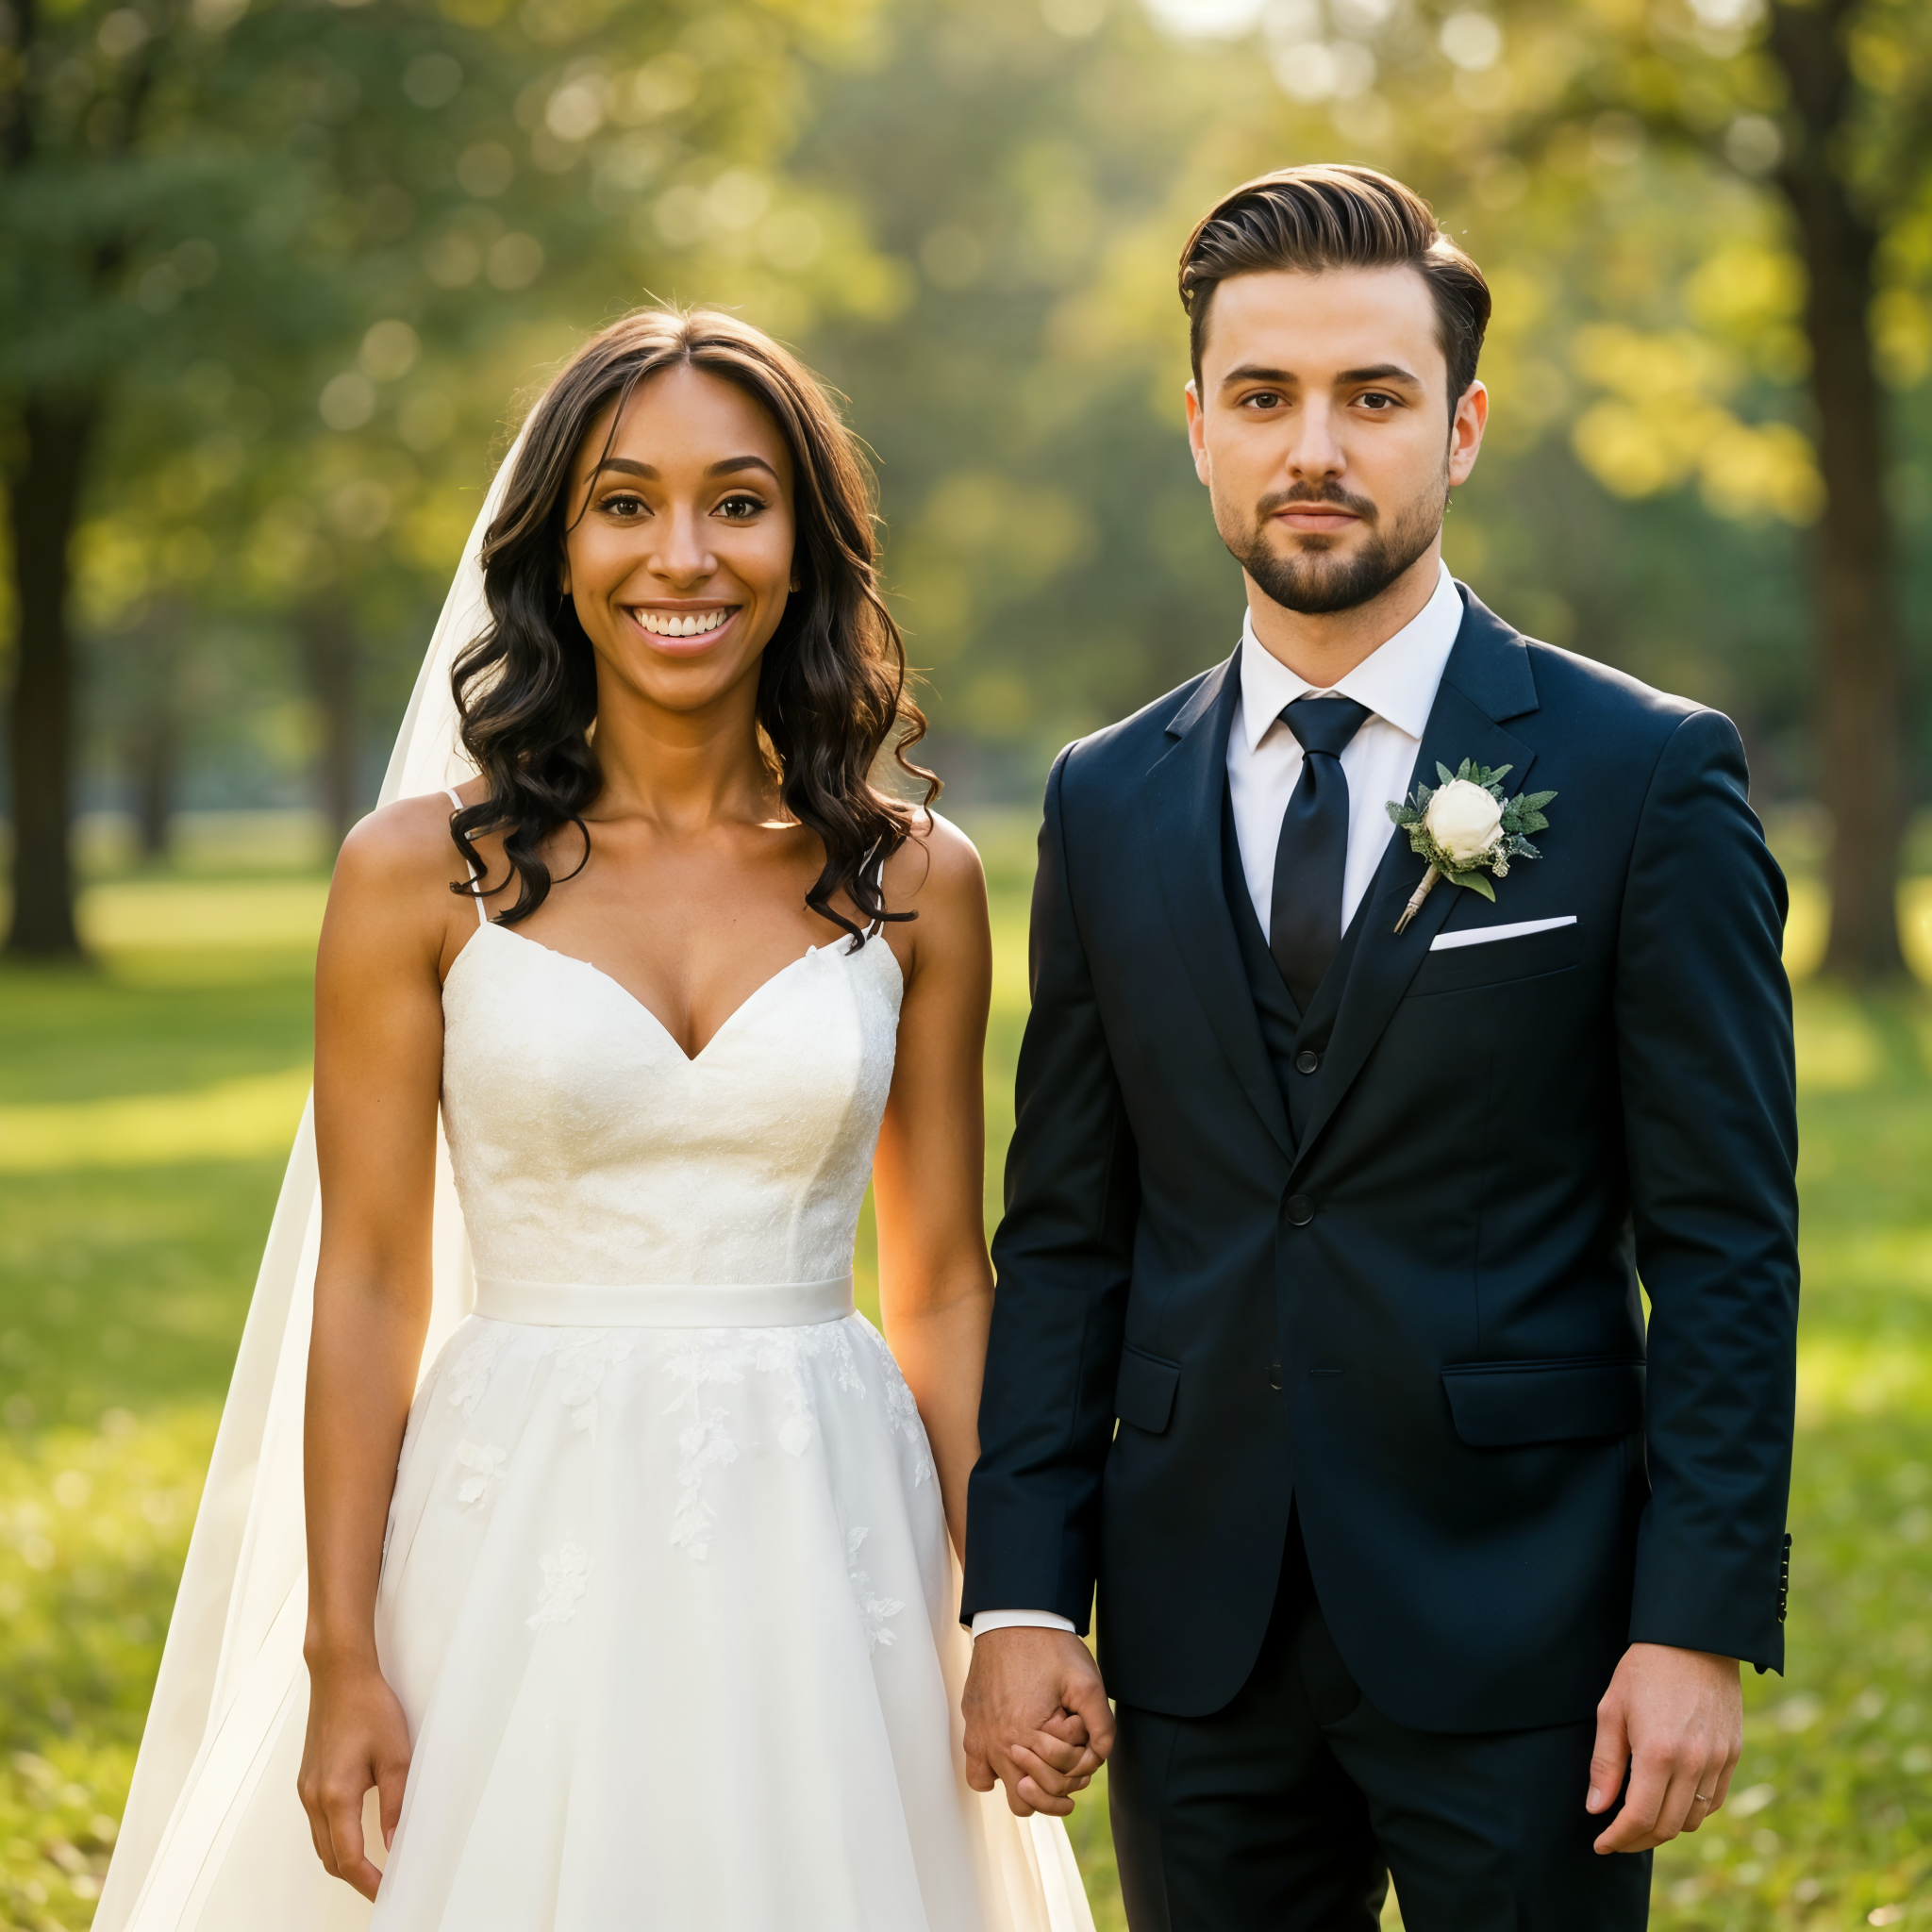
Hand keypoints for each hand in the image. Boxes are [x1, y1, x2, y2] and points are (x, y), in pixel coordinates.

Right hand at [297, 1654, 411, 1898]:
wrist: (341, 1676)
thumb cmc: (367, 1707)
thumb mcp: (396, 1757)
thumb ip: (396, 1805)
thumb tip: (394, 1841)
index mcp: (336, 1795)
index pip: (348, 1858)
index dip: (367, 1881)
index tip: (384, 1891)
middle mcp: (314, 1797)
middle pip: (329, 1857)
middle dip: (354, 1877)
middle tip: (381, 1885)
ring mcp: (306, 1789)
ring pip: (320, 1842)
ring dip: (343, 1859)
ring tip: (372, 1866)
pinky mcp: (307, 1780)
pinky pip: (316, 1823)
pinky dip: (334, 1839)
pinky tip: (354, 1836)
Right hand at [962, 1626, 1114, 1816]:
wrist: (1013, 1617)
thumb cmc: (1049, 1647)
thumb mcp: (1087, 1682)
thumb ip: (1102, 1725)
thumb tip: (1100, 1756)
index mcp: (1025, 1735)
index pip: (1063, 1777)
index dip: (1083, 1759)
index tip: (1083, 1733)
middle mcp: (997, 1744)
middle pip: (1035, 1798)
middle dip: (1059, 1782)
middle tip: (1071, 1756)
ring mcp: (981, 1739)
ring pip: (1011, 1795)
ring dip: (1033, 1786)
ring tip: (1049, 1763)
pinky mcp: (972, 1727)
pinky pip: (979, 1775)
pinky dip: (997, 1775)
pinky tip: (1016, 1759)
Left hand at [1586, 1643, 1741, 1853]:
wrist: (1692, 1640)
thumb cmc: (1644, 1670)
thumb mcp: (1612, 1709)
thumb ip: (1605, 1763)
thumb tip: (1596, 1808)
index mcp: (1658, 1753)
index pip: (1640, 1818)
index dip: (1619, 1837)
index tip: (1601, 1844)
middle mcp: (1693, 1764)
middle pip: (1668, 1827)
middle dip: (1638, 1840)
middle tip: (1617, 1839)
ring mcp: (1718, 1761)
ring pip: (1693, 1819)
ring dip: (1666, 1829)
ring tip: (1640, 1822)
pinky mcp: (1732, 1755)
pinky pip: (1714, 1801)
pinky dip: (1691, 1812)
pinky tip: (1670, 1802)